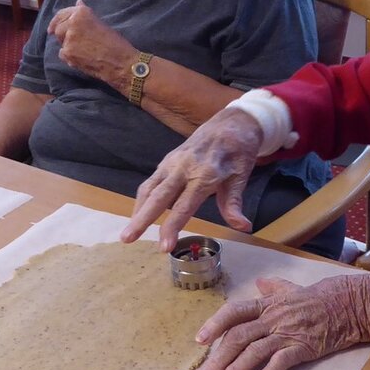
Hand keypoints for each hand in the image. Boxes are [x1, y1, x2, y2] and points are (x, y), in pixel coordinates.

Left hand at [47, 0, 135, 86]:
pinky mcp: (68, 53)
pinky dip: (69, 56)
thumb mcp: (100, 23)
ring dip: (67, 45)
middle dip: (62, 34)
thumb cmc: (115, 42)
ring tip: (81, 50)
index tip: (52, 26)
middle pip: (58, 28)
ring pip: (61, 42)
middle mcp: (72, 23)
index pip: (62, 14)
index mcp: (81, 14)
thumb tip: (78, 2)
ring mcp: (69, 39)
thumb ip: (85, 15)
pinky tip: (81, 57)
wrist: (120, 62)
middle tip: (72, 41)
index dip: (57, 19)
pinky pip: (62, 53)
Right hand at [120, 107, 263, 250]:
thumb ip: (234, 203)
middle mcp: (183, 168)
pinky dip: (143, 199)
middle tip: (126, 239)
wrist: (231, 122)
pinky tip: (140, 214)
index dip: (172, 227)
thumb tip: (242, 227)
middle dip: (141, 219)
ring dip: (137, 210)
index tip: (164, 247)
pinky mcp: (167, 161)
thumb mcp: (242, 176)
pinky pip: (151, 182)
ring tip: (128, 232)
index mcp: (204, 174)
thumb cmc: (238, 151)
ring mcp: (172, 163)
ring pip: (149, 188)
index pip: (183, 206)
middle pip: (158, 197)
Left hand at [194, 274, 369, 369]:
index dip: (215, 325)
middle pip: (238, 337)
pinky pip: (280, 362)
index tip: (200, 341)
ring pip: (254, 351)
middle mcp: (272, 318)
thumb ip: (273, 287)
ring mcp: (287, 333)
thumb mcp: (292, 289)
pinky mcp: (303, 347)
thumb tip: (260, 282)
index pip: (234, 312)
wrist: (348, 304)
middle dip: (218, 360)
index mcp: (266, 304)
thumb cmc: (318, 298)